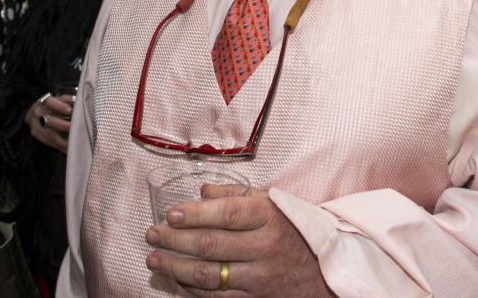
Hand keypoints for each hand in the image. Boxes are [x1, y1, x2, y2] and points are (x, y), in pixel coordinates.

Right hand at [26, 92, 73, 152]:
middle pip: (49, 121)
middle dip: (62, 125)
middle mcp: (38, 113)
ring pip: (49, 134)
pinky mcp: (36, 134)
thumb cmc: (50, 105)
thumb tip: (77, 101)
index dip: (59, 106)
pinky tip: (67, 150)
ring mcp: (35, 125)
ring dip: (62, 141)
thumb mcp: (57, 99)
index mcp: (44, 102)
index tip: (69, 110)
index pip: (50, 102)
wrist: (32, 112)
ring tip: (73, 144)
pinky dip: (58, 146)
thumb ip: (66, 99)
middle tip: (73, 128)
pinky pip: (48, 142)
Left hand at [145, 186, 332, 296]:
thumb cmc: (294, 230)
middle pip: (211, 244)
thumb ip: (238, 193)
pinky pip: (217, 296)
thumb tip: (203, 191)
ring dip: (175, 268)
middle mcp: (264, 246)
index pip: (226, 214)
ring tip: (154, 260)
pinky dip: (192, 289)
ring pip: (208, 274)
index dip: (195, 214)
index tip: (170, 213)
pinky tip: (176, 280)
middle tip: (152, 234)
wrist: (325, 270)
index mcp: (268, 217)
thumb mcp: (274, 203)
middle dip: (174, 240)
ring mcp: (259, 276)